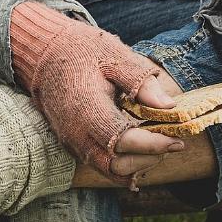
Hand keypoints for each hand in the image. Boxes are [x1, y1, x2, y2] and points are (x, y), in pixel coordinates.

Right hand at [10, 2, 182, 184]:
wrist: (44, 53)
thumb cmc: (80, 51)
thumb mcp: (113, 55)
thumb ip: (140, 81)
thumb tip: (168, 106)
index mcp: (86, 108)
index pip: (123, 141)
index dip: (153, 145)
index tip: (177, 140)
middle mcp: (76, 132)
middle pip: (117, 165)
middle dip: (149, 159)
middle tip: (171, 142)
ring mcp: (71, 140)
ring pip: (108, 170)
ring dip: (137, 164)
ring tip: (157, 146)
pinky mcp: (72, 143)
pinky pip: (99, 163)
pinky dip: (123, 163)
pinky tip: (140, 151)